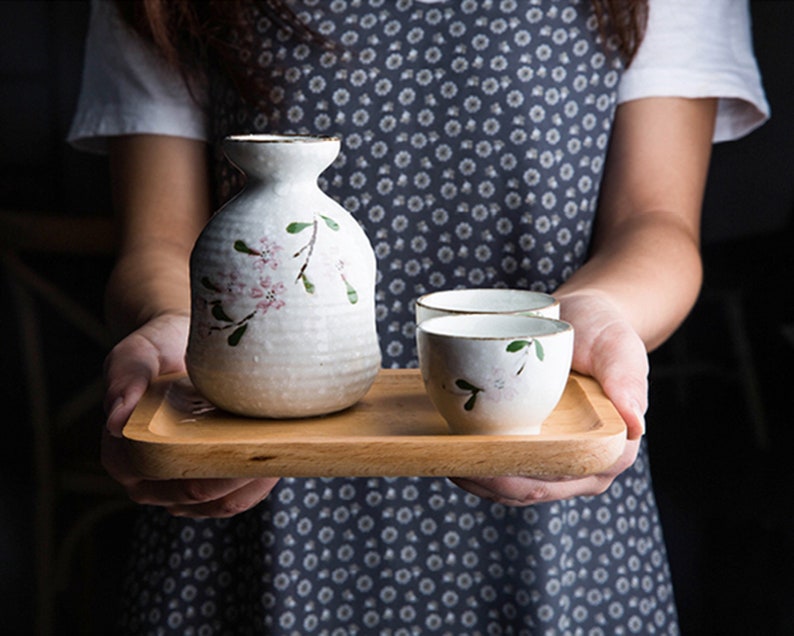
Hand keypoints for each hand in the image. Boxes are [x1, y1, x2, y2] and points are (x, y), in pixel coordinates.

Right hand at [102, 313, 278, 516]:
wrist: (183, 342)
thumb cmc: (157, 348)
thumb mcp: (135, 354)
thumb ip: (124, 380)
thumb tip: (116, 420)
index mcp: (124, 457)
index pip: (161, 478)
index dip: (198, 470)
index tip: (233, 444)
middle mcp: (150, 481)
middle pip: (197, 496)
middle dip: (234, 477)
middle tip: (268, 448)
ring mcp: (183, 486)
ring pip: (223, 504)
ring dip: (253, 482)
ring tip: (280, 453)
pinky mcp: (215, 481)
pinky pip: (240, 496)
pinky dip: (261, 481)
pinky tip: (280, 456)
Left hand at [451, 291, 646, 504]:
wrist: (583, 322)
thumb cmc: (604, 331)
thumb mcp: (619, 346)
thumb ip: (627, 379)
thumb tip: (636, 424)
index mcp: (613, 449)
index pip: (565, 474)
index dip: (524, 476)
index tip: (487, 464)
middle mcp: (588, 466)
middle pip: (534, 488)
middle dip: (491, 482)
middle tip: (452, 463)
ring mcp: (560, 465)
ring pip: (516, 490)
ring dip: (480, 480)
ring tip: (445, 462)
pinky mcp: (537, 455)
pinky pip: (507, 474)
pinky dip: (480, 470)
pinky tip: (453, 456)